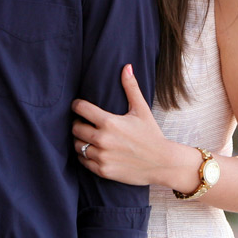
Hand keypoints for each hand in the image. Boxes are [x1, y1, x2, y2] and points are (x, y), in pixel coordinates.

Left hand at [71, 64, 173, 186]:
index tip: (79, 106)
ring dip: (80, 140)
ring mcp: (101, 156)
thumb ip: (131, 88)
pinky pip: (83, 161)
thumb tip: (127, 67)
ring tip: (88, 137)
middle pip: (75, 128)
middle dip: (77, 123)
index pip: (80, 109)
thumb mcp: (142, 110)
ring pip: (77, 146)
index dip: (77, 105)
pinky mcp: (102, 170)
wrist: (161, 163)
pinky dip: (84, 156)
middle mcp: (102, 139)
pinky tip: (92, 150)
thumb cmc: (151, 134)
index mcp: (109, 122)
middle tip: (84, 123)